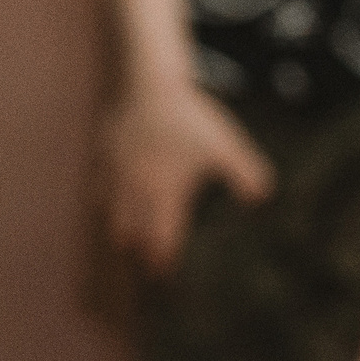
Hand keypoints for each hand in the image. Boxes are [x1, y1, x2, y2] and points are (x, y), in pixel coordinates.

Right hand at [102, 77, 275, 273]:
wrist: (152, 84)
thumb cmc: (191, 118)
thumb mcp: (226, 146)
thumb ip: (246, 175)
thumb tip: (262, 200)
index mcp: (164, 193)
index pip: (160, 239)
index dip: (163, 260)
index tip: (166, 276)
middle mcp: (134, 190)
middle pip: (129, 234)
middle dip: (140, 249)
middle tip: (149, 259)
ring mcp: (114, 174)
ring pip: (110, 215)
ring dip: (121, 228)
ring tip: (131, 236)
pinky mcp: (102, 156)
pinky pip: (97, 188)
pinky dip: (106, 200)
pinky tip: (113, 198)